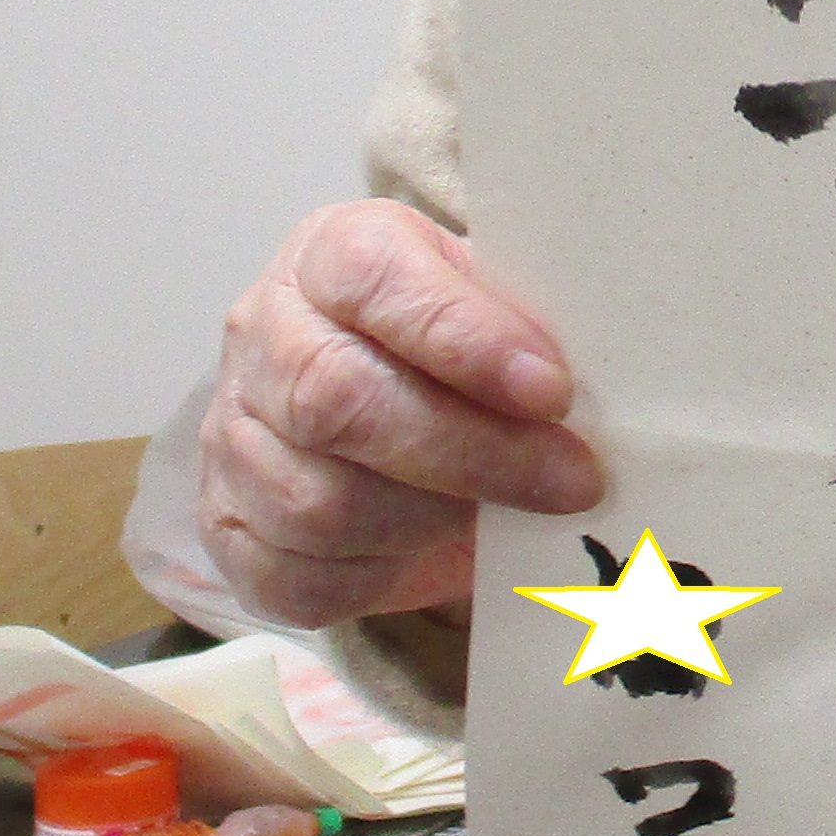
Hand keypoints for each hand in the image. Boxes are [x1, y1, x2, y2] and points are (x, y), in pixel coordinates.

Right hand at [196, 203, 599, 631]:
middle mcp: (263, 337)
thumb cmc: (447, 334)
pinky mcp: (228, 526)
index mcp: (329, 255)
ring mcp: (232, 436)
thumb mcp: (488, 293)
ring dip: (432, 523)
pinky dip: (382, 579)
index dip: (467, 339)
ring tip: (506, 520)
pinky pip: (298, 577)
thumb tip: (607, 395)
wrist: (360, 378)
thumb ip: (526, 323)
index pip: (378, 281)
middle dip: (473, 452)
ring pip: (320, 502)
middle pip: (341, 401)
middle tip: (571, 480)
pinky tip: (438, 556)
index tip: (553, 389)